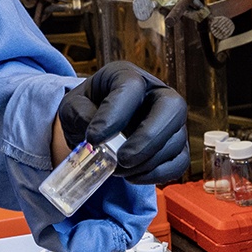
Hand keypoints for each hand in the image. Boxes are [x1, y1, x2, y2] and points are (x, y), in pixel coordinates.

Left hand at [51, 62, 190, 188]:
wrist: (96, 127)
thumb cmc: (86, 111)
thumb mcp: (72, 107)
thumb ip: (79, 115)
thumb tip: (95, 136)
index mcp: (127, 76)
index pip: (131, 87)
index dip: (114, 114)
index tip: (94, 139)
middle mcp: (156, 93)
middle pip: (172, 107)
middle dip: (148, 138)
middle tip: (123, 159)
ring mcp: (170, 120)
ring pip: (176, 140)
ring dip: (146, 162)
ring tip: (118, 169)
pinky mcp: (175, 145)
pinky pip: (179, 162)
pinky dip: (156, 175)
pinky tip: (132, 176)